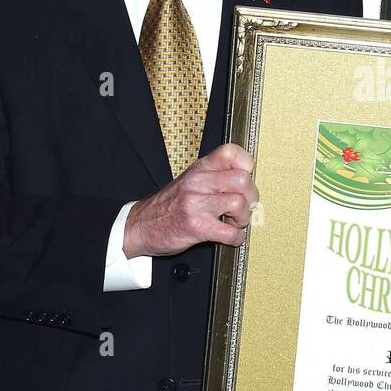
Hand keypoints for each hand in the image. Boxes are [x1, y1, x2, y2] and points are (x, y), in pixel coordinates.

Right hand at [123, 142, 258, 256]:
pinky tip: (229, 237)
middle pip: (242, 180)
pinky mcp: (195, 226)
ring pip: (239, 204)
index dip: (246, 166)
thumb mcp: (190, 181)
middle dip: (250, 198)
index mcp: (200, 168)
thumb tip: (246, 181)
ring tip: (233, 222)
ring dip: (243, 219)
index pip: (231, 152)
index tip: (246, 180)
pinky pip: (229, 232)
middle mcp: (198, 182)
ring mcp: (195, 203)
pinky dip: (236, 238)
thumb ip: (214, 177)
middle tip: (243, 208)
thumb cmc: (169, 205)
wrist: (140, 226)